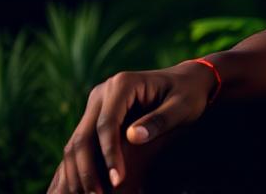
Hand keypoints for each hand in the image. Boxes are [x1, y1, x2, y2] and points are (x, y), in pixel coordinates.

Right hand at [46, 59, 214, 193]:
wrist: (186, 81)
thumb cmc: (188, 94)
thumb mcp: (182, 106)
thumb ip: (160, 120)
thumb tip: (134, 137)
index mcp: (123, 84)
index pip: (106, 124)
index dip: (109, 155)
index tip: (118, 182)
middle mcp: (103, 91)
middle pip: (84, 135)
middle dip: (88, 170)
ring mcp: (97, 104)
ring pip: (76, 142)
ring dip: (79, 173)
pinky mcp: (96, 116)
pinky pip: (81, 144)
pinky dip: (80, 168)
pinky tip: (88, 189)